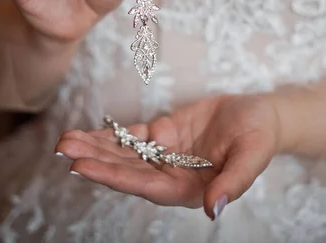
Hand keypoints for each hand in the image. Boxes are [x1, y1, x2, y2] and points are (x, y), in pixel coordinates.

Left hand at [55, 94, 281, 219]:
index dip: (113, 177)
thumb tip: (214, 210)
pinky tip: (87, 133)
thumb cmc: (260, 136)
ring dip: (95, 147)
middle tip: (63, 148)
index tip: (83, 167)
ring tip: (66, 140)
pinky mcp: (163, 135)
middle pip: (126, 170)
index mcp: (188, 188)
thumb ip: (234, 183)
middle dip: (95, 160)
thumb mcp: (253, 155)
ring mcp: (165, 155)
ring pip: (124, 153)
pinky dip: (110, 135)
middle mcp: (171, 175)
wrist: (262, 114)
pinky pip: (132, 136)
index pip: (144, 185)